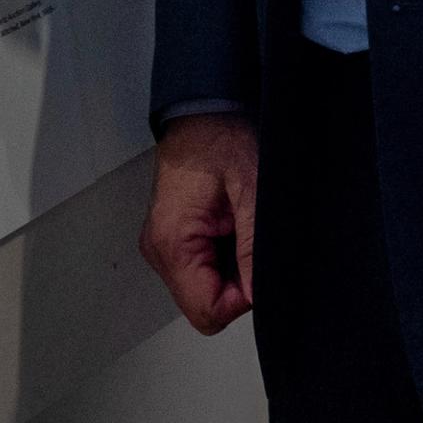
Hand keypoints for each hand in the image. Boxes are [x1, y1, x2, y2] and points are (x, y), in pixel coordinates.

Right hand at [141, 114, 258, 335]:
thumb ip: (255, 253)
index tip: (257, 266)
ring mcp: (164, 245)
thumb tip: (262, 297)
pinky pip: (202, 269)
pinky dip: (224, 257)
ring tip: (239, 227)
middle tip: (249, 239)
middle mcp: (160, 250)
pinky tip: (231, 226)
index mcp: (172, 243)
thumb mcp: (252, 195)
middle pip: (205, 305)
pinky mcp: (173, 238)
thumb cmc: (222, 140)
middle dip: (237, 284)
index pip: (208, 312)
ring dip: (231, 270)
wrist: (205, 111)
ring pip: (205, 290)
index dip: (243, 299)